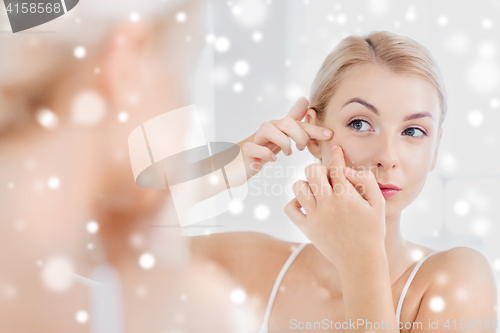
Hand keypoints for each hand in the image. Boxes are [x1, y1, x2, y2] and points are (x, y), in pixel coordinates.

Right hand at [240, 97, 332, 179]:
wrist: (238, 163)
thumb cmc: (262, 149)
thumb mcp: (281, 135)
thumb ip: (293, 121)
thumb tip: (304, 99)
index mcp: (278, 126)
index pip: (298, 123)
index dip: (314, 127)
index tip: (329, 134)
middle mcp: (267, 129)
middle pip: (286, 122)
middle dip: (300, 135)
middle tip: (302, 148)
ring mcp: (255, 139)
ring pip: (269, 129)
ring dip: (283, 142)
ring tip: (289, 153)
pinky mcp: (246, 151)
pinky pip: (255, 147)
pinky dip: (266, 153)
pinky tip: (273, 159)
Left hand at [284, 145, 385, 269]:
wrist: (361, 262)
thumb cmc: (372, 232)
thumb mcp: (378, 204)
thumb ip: (366, 181)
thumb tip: (348, 170)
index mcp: (346, 196)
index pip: (335, 166)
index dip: (336, 155)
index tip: (336, 150)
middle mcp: (327, 204)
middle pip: (311, 171)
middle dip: (319, 169)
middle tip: (328, 178)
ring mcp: (315, 216)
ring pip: (298, 187)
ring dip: (306, 184)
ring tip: (317, 191)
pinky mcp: (306, 228)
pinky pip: (290, 208)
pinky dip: (295, 203)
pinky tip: (307, 204)